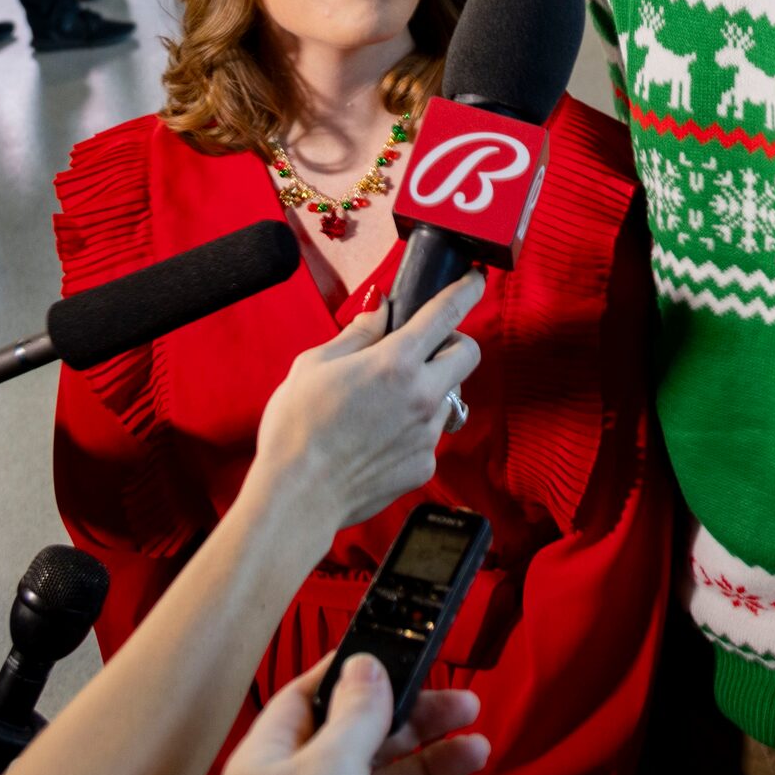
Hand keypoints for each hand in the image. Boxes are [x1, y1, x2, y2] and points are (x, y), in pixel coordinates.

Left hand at [209, 655, 486, 774]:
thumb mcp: (329, 763)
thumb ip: (358, 713)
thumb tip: (368, 666)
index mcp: (277, 763)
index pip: (312, 702)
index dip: (354, 677)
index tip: (396, 655)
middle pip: (369, 744)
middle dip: (418, 721)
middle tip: (462, 703)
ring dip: (439, 767)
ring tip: (476, 750)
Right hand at [248, 269, 484, 531]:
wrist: (297, 496)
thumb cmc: (296, 428)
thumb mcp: (313, 366)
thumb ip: (356, 334)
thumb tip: (381, 313)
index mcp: (395, 362)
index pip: (445, 313)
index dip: (466, 289)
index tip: (477, 277)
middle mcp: (423, 395)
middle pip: (468, 353)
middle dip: (451, 344)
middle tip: (419, 350)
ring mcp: (428, 433)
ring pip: (448, 396)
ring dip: (427, 390)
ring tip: (381, 405)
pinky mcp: (425, 464)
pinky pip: (429, 435)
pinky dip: (412, 429)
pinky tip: (377, 439)